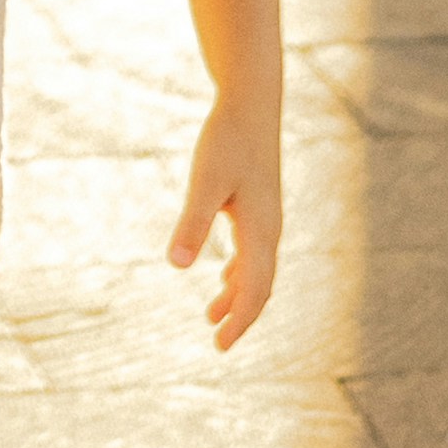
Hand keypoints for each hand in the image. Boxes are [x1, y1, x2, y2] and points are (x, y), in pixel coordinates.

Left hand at [171, 102, 281, 352]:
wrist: (251, 103)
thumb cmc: (227, 139)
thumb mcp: (205, 182)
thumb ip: (193, 222)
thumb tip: (178, 265)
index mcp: (261, 230)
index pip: (255, 289)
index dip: (240, 320)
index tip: (220, 345)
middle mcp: (269, 229)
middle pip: (260, 285)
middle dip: (241, 315)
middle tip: (219, 344)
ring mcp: (266, 218)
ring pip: (256, 270)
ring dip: (237, 295)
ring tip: (212, 317)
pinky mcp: (257, 206)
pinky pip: (253, 252)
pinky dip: (239, 272)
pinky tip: (223, 277)